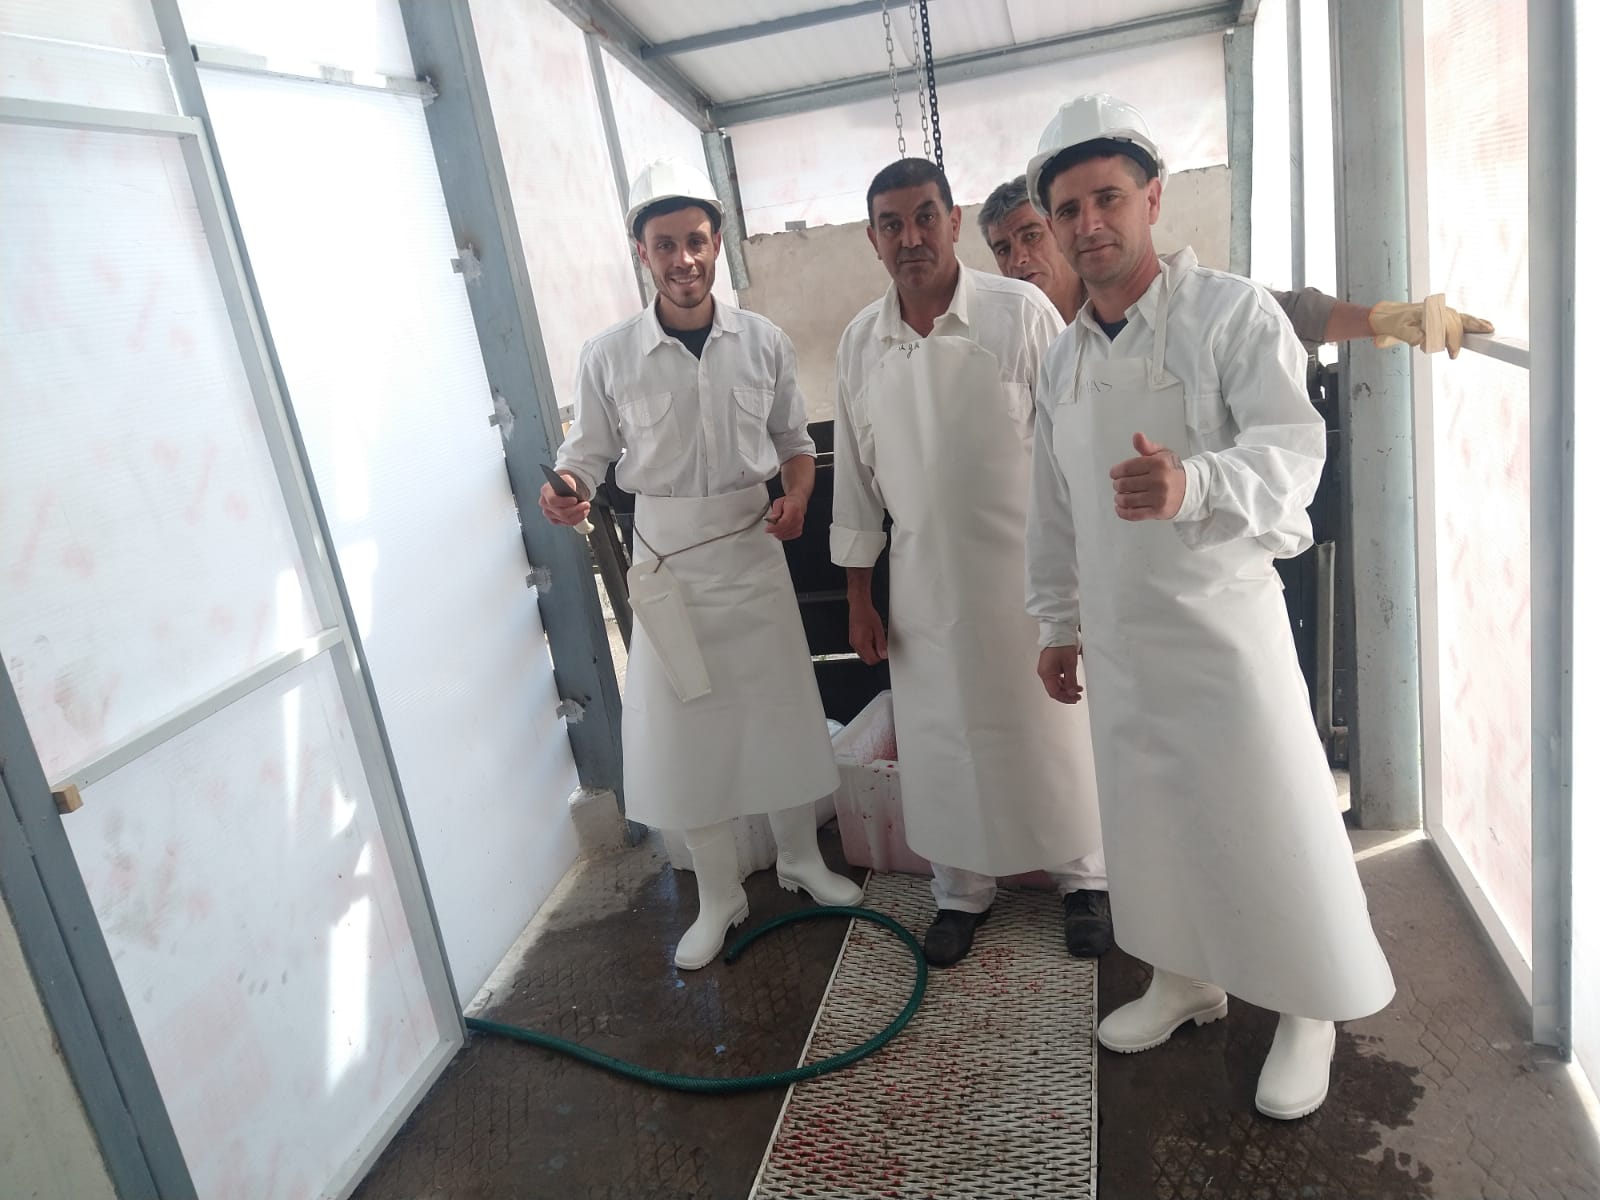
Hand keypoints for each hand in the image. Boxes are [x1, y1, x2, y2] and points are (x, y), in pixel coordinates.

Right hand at [539, 472, 591, 526]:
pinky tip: (583, 512)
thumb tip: (572, 489)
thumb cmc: (565, 484)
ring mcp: (549, 514)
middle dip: (577, 509)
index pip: (553, 500)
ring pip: (566, 519)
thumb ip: (569, 482)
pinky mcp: (555, 520)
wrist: (565, 489)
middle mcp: (545, 504)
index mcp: (545, 491)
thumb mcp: (567, 478)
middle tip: (586, 504)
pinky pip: (568, 523)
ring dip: (579, 514)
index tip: (575, 499)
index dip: (564, 502)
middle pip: (561, 512)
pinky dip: (578, 518)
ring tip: (586, 508)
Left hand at [765, 493, 806, 540]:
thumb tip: (771, 519)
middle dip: (774, 529)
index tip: (767, 528)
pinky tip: (780, 529)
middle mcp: (798, 518)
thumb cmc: (788, 503)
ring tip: (776, 525)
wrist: (798, 504)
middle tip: (770, 526)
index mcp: (793, 509)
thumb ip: (775, 511)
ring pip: (784, 534)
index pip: (784, 522)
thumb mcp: (778, 502)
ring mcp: (799, 525)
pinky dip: (781, 535)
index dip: (775, 527)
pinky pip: (787, 537)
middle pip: (784, 529)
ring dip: (777, 532)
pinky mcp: (798, 531)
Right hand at [849, 603, 887, 664]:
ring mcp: (853, 643)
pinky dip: (867, 647)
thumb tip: (884, 655)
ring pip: (863, 655)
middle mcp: (855, 645)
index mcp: (862, 643)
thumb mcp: (879, 630)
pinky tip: (870, 637)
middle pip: (867, 659)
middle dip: (875, 655)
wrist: (859, 607)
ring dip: (871, 651)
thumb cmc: (867, 614)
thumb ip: (881, 644)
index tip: (884, 651)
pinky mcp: (853, 640)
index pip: (871, 660)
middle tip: (881, 645)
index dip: (880, 657)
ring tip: (875, 639)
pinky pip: (861, 649)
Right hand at [1037, 644, 1081, 703]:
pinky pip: (1055, 678)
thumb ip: (1071, 680)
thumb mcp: (1070, 665)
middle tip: (1078, 696)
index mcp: (1046, 673)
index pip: (1054, 692)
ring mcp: (1046, 669)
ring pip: (1055, 684)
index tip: (1075, 699)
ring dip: (1066, 688)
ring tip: (1078, 688)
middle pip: (1054, 689)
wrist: (1059, 632)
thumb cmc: (1062, 645)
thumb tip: (1072, 693)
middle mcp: (1044, 673)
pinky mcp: (1049, 666)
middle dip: (1067, 694)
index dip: (1065, 698)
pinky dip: (1064, 681)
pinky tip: (1072, 682)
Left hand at [1109, 432, 1184, 520]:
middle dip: (1117, 485)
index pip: (1127, 468)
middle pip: (1125, 484)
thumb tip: (1137, 436)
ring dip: (1119, 498)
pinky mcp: (1158, 511)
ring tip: (1120, 496)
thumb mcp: (1162, 454)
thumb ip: (1147, 446)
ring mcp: (1158, 497)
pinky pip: (1134, 514)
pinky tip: (1119, 508)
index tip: (1114, 473)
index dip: (1116, 471)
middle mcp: (1158, 480)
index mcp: (1158, 464)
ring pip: (1127, 500)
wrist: (1191, 489)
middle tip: (1118, 485)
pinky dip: (1123, 512)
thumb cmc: (1172, 471)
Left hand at [1369, 296, 1494, 357]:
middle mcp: (1438, 310)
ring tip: (1487, 332)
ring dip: (1472, 327)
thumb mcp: (1397, 331)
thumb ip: (1409, 335)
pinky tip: (1487, 326)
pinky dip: (1474, 323)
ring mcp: (1443, 312)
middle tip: (1454, 354)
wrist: (1391, 315)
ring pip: (1462, 319)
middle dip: (1457, 339)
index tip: (1452, 353)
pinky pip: (1463, 319)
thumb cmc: (1394, 323)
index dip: (1449, 340)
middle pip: (1456, 322)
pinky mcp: (1446, 315)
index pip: (1444, 326)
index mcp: (1427, 312)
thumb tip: (1423, 339)